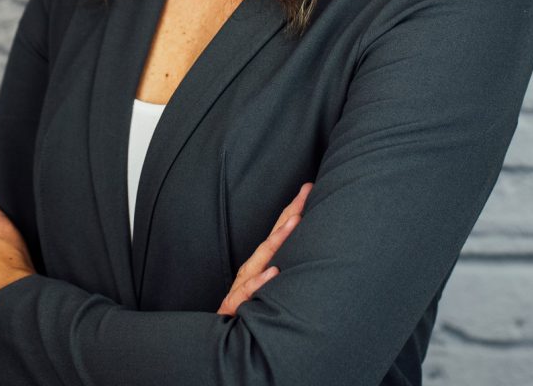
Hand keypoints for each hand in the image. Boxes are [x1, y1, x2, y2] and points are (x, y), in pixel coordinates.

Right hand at [216, 181, 313, 316]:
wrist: (223, 343)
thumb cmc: (247, 314)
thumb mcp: (267, 292)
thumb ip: (281, 275)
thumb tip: (306, 260)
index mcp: (261, 265)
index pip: (279, 232)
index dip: (293, 210)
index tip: (309, 189)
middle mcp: (252, 269)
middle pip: (273, 236)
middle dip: (290, 212)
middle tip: (307, 192)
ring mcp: (244, 285)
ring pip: (262, 258)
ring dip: (279, 239)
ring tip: (295, 222)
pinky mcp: (236, 305)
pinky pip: (249, 293)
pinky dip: (260, 281)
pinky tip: (274, 272)